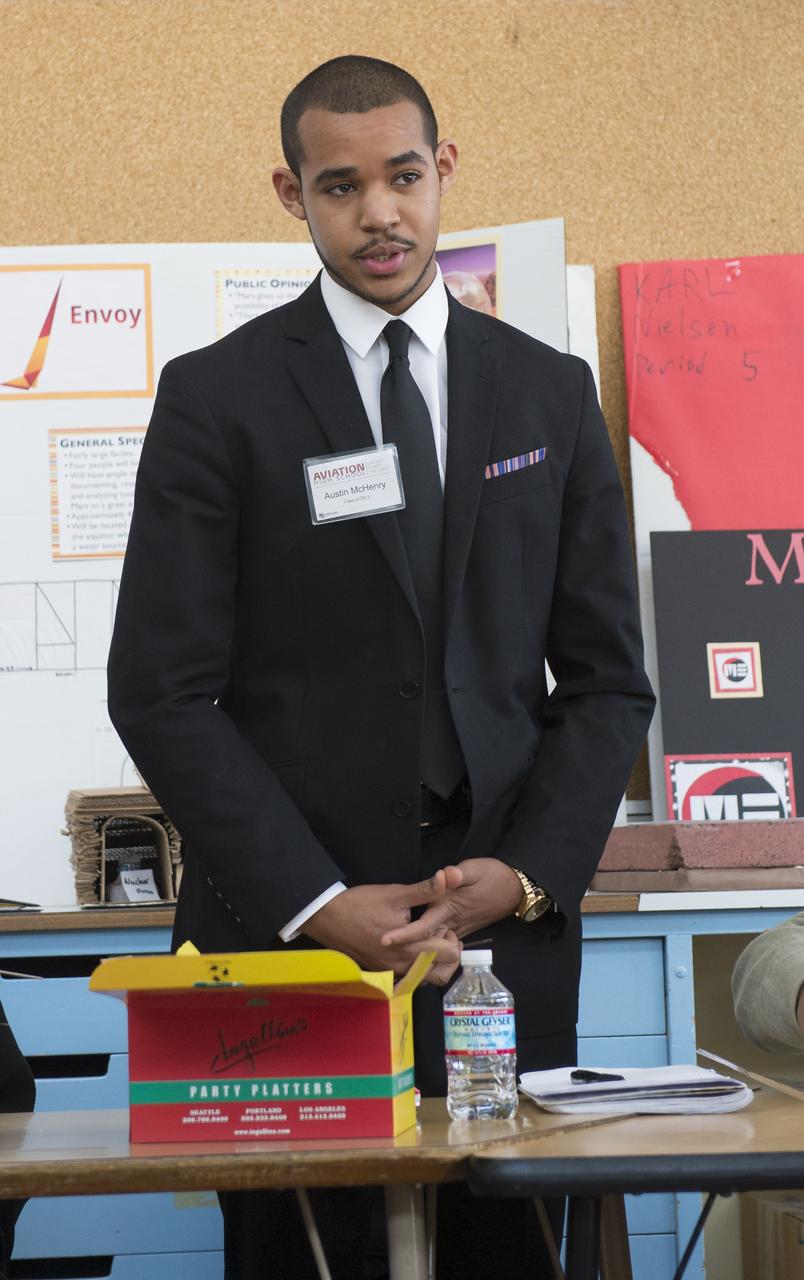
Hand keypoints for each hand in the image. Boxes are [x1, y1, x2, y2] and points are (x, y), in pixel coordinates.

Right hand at [302, 866, 464, 985]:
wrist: (327, 918)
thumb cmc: (361, 904)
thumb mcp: (396, 893)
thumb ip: (425, 889)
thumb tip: (449, 877)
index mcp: (411, 948)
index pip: (449, 954)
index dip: (451, 935)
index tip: (442, 922)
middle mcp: (403, 966)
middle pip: (441, 972)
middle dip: (445, 951)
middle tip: (436, 931)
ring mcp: (391, 972)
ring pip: (424, 978)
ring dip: (431, 961)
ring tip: (424, 940)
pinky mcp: (381, 973)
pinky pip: (407, 977)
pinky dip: (415, 966)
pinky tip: (409, 947)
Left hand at [380, 858, 521, 946]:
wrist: (514, 888)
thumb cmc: (493, 877)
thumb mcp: (474, 870)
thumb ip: (458, 875)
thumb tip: (447, 874)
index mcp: (449, 909)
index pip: (423, 927)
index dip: (403, 934)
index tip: (384, 940)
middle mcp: (451, 924)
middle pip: (424, 946)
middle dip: (402, 955)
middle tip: (376, 958)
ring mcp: (456, 929)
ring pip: (432, 950)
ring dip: (413, 958)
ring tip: (388, 962)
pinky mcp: (458, 930)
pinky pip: (439, 946)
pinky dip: (425, 955)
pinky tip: (411, 957)